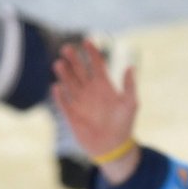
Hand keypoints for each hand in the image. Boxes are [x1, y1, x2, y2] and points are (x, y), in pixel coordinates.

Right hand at [51, 38, 138, 178]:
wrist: (114, 148)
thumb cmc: (124, 126)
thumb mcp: (130, 105)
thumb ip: (129, 86)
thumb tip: (130, 67)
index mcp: (104, 86)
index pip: (96, 63)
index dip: (91, 52)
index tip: (86, 41)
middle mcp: (90, 91)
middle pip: (79, 69)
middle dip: (73, 58)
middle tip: (67, 49)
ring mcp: (80, 102)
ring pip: (69, 82)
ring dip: (64, 73)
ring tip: (59, 64)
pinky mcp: (72, 115)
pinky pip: (63, 103)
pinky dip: (59, 96)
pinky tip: (57, 87)